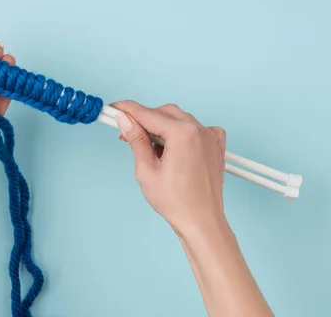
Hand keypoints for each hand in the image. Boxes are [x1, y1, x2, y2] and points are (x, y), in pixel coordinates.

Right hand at [112, 101, 225, 235]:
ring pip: (181, 119)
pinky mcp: (216, 147)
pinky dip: (184, 131)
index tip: (114, 108)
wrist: (201, 222)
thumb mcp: (146, 170)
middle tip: (127, 132)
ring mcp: (210, 138)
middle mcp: (199, 130)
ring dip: (163, 125)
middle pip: (165, 112)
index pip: (148, 114)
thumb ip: (136, 140)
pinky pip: (199, 128)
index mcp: (182, 134)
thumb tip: (125, 120)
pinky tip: (175, 145)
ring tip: (149, 147)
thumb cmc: (176, 202)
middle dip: (145, 119)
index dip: (127, 110)